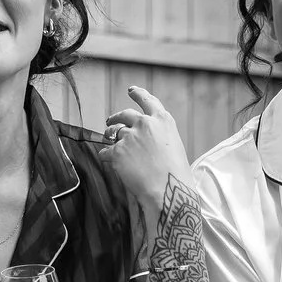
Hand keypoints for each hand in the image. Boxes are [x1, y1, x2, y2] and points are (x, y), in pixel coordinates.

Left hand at [98, 86, 188, 219]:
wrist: (168, 191)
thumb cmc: (175, 174)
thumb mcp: (173, 146)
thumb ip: (157, 136)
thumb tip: (141, 139)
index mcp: (162, 120)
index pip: (147, 100)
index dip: (138, 94)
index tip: (131, 90)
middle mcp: (145, 124)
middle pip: (125, 114)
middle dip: (116, 117)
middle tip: (110, 120)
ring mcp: (130, 136)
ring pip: (114, 133)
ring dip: (110, 136)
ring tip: (108, 139)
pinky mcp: (117, 151)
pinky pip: (106, 152)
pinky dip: (107, 156)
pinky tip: (110, 162)